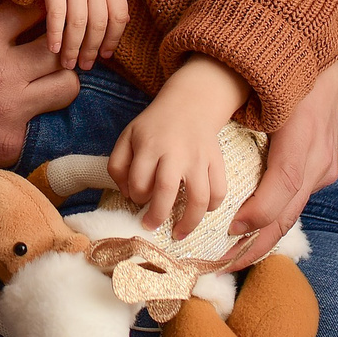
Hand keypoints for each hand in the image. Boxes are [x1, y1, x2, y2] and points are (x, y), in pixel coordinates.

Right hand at [0, 1, 78, 191]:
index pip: (35, 9)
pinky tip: (6, 125)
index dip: (44, 9)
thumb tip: (2, 25)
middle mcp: (5, 71)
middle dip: (61, 48)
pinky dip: (26, 124)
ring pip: (67, 87)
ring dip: (59, 83)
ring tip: (45, 86)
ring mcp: (12, 110)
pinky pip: (36, 127)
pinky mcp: (12, 142)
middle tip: (53, 53)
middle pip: (61, 48)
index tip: (44, 15)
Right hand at [37, 0, 127, 69]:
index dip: (114, 38)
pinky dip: (56, 33)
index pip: (119, 15)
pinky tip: (53, 48)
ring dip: (75, 47)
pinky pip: (56, 13)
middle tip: (86, 66)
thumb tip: (118, 24)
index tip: (106, 55)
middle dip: (93, 49)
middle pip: (100, 23)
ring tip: (69, 63)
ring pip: (79, 23)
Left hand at [110, 56, 245, 235]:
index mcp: (150, 145)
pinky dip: (213, 206)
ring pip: (199, 197)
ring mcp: (199, 158)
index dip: (136, 196)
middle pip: (166, 191)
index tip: (138, 199)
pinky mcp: (217, 160)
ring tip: (179, 233)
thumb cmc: (154, 126)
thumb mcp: (127, 137)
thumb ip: (118, 166)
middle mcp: (176, 152)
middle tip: (151, 226)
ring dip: (189, 221)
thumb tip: (127, 194)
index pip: (139, 181)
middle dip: (157, 216)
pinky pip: (220, 190)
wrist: (190, 104)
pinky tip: (202, 210)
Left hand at [225, 57, 337, 269]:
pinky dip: (275, 217)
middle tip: (224, 264)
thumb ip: (243, 116)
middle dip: (257, 243)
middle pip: (290, 211)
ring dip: (264, 235)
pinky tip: (253, 232)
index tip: (230, 230)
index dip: (258, 212)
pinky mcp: (326, 167)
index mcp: (304, 135)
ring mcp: (326, 165)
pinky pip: (298, 198)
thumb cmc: (286, 67)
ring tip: (233, 257)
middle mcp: (320, 157)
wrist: (324, 51)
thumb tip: (210, 151)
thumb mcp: (265, 87)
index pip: (284, 184)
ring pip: (294, 210)